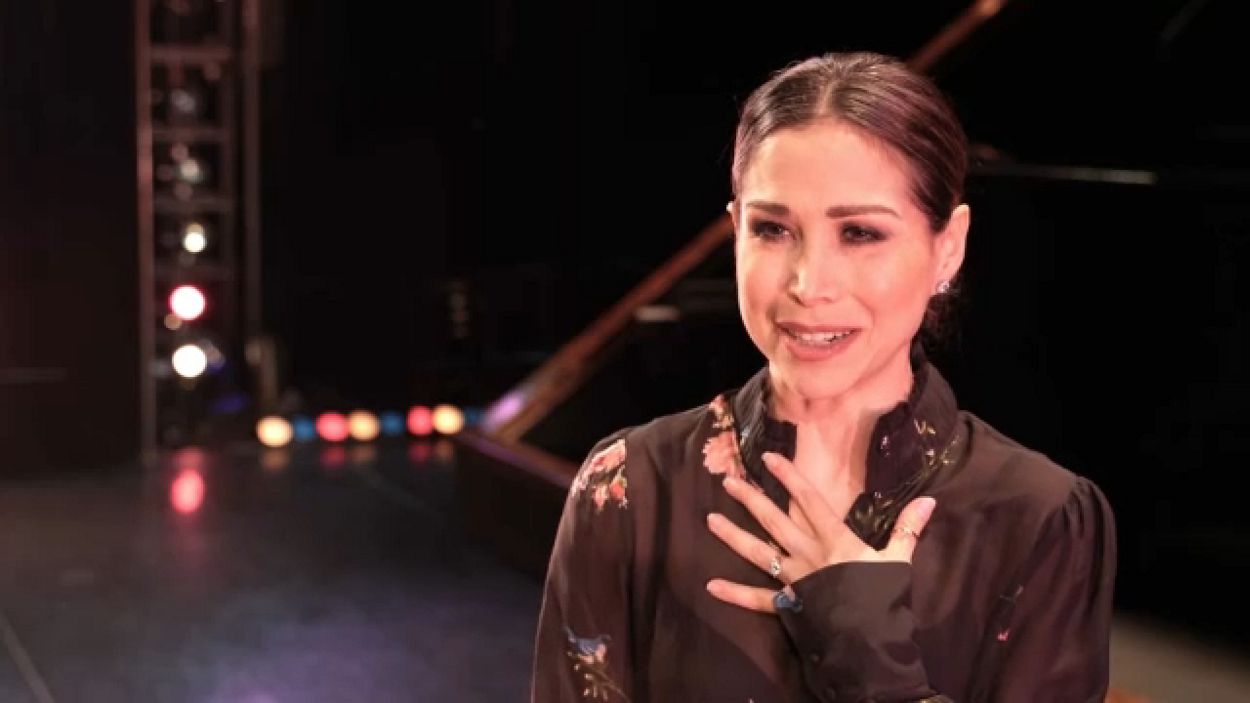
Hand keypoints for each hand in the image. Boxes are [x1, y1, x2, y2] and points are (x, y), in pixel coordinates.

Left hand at [705, 451, 935, 612]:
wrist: (869, 640)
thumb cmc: (884, 598)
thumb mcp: (899, 560)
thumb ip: (908, 529)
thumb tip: (928, 501)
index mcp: (834, 539)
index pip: (808, 500)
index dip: (789, 476)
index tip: (767, 457)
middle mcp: (807, 553)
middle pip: (774, 520)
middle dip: (750, 499)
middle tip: (726, 481)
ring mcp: (794, 579)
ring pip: (758, 552)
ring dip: (733, 536)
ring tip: (710, 520)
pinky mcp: (788, 604)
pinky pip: (758, 599)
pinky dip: (735, 594)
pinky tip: (711, 585)